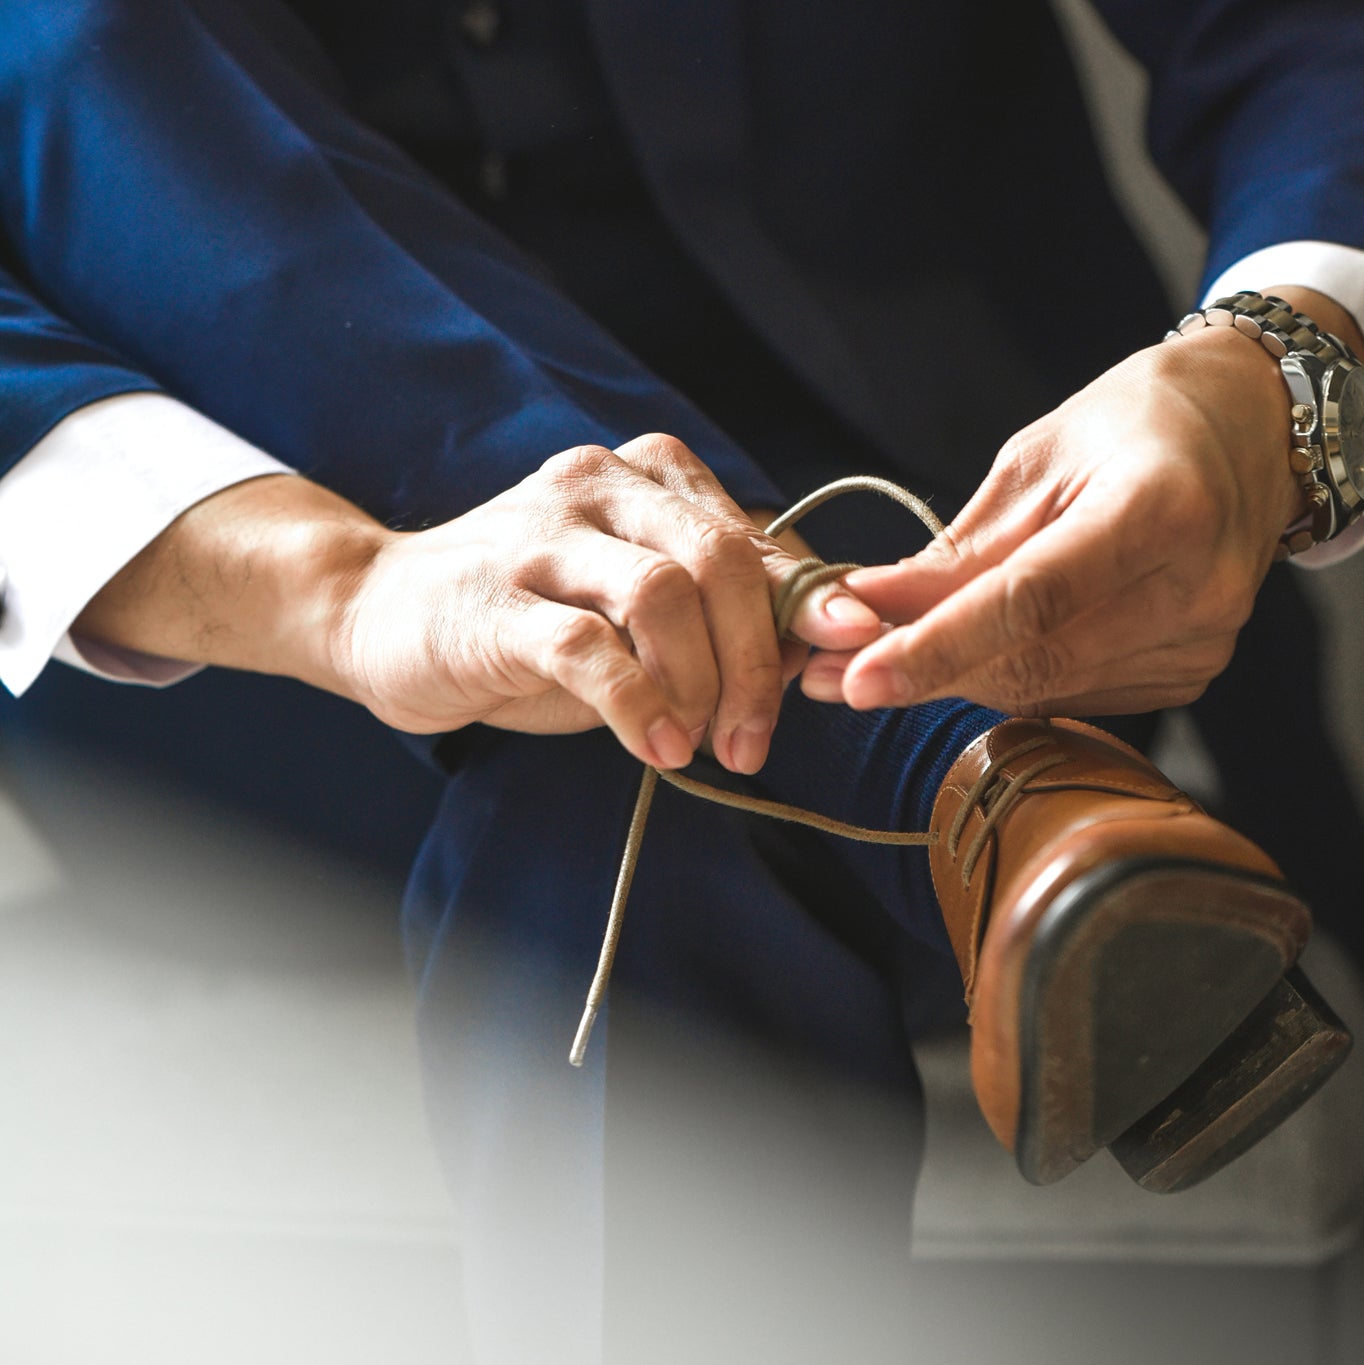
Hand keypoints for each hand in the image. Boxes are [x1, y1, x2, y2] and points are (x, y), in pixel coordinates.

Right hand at [76, 434, 881, 773]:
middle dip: (758, 662)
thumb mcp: (639, 607)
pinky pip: (587, 645)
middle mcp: (602, 484)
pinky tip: (655, 744)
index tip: (841, 673)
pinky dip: (637, 702)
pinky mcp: (495, 598)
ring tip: (698, 745)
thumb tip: (825, 642)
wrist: (381, 611)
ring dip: (700, 684)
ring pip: (662, 594)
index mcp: (651, 478)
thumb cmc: (533, 615)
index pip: (758, 543)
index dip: (809, 614)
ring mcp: (543, 534)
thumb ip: (723, 610)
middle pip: (722, 560)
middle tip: (755, 738)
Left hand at [801, 324, 1306, 717]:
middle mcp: (1195, 589)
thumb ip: (956, 550)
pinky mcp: (1191, 673)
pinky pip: (1072, 695)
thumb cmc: (1135, 424)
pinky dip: (1009, 679)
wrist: (1248, 432)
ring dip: (954, 680)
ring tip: (879, 662)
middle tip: (826, 675)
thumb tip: (862, 609)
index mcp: (1161, 509)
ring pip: (1044, 690)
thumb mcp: (1035, 460)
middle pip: (1032, 661)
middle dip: (923, 672)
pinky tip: (969, 654)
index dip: (936, 648)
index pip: (1031, 602)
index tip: (857, 681)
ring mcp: (1202, 642)